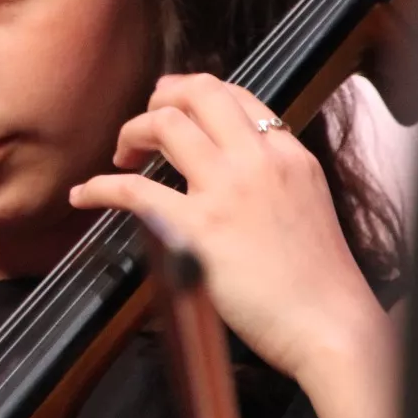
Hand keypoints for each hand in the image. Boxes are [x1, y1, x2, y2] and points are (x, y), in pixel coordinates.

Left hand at [69, 73, 383, 382]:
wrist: (331, 325)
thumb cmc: (321, 280)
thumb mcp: (309, 202)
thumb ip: (273, 176)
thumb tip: (232, 171)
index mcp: (289, 154)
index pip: (236, 95)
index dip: (194, 92)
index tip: (173, 102)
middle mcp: (258, 160)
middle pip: (199, 93)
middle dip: (162, 97)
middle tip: (145, 120)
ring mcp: (227, 190)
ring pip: (166, 124)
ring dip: (134, 130)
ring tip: (122, 155)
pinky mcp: (199, 228)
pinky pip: (133, 190)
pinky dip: (101, 187)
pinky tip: (86, 194)